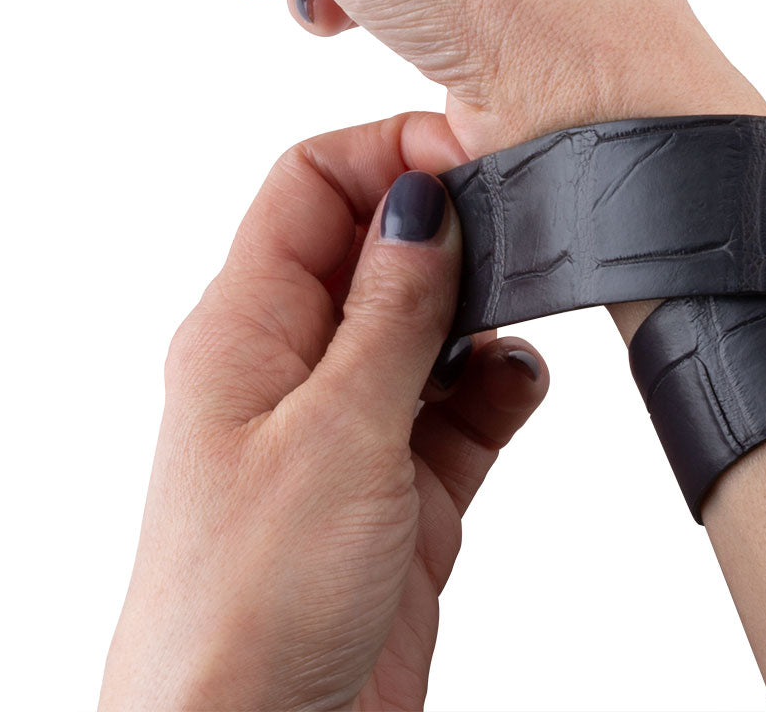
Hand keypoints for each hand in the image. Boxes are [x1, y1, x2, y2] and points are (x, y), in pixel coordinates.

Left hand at [99, 112, 547, 710]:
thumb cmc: (247, 608)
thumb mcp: (332, 434)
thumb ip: (390, 313)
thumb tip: (421, 200)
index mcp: (246, 329)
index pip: (310, 186)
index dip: (388, 157)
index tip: (468, 157)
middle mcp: (296, 365)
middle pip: (378, 247)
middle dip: (449, 232)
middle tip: (518, 230)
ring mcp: (352, 424)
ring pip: (428, 322)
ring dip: (482, 312)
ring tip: (519, 319)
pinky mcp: (402, 484)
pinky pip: (461, 403)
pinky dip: (499, 385)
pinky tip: (517, 388)